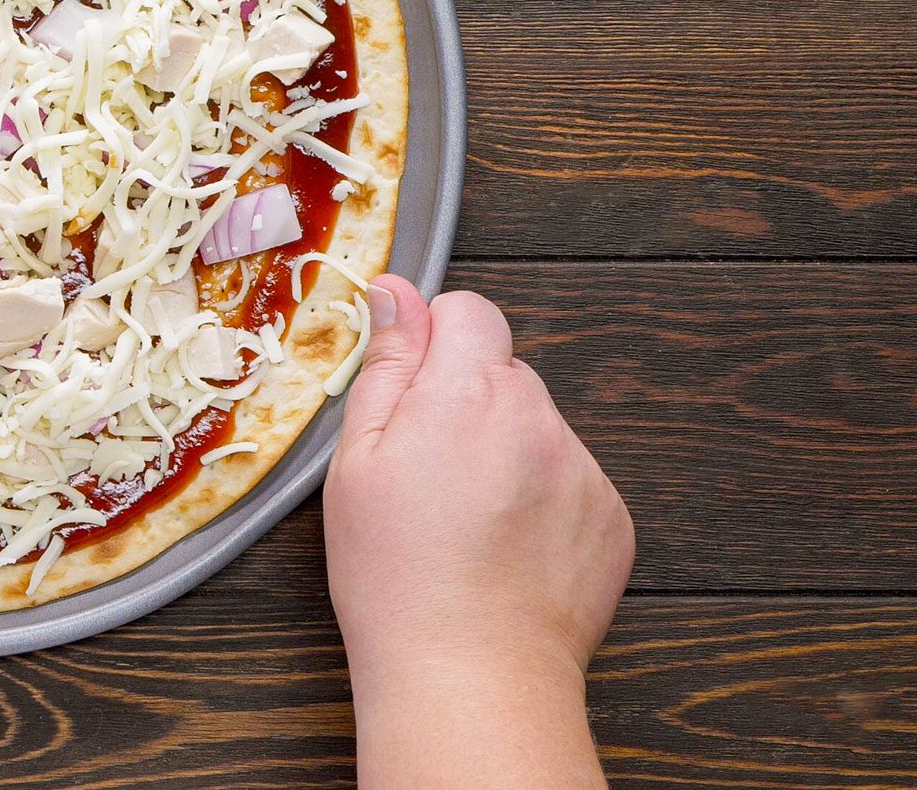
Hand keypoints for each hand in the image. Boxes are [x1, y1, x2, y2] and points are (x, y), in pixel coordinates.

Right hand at [324, 278, 633, 789]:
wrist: (470, 674)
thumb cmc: (396, 573)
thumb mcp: (357, 460)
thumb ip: (386, 365)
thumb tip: (396, 292)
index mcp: (470, 393)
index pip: (470, 311)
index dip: (434, 341)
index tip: (410, 391)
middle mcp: (538, 419)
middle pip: (503, 372)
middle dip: (465, 402)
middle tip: (424, 471)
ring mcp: (583, 470)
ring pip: (536, 428)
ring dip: (505, 452)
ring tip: (464, 522)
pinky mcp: (611, 518)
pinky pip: (569, 480)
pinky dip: (539, 501)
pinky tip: (503, 549)